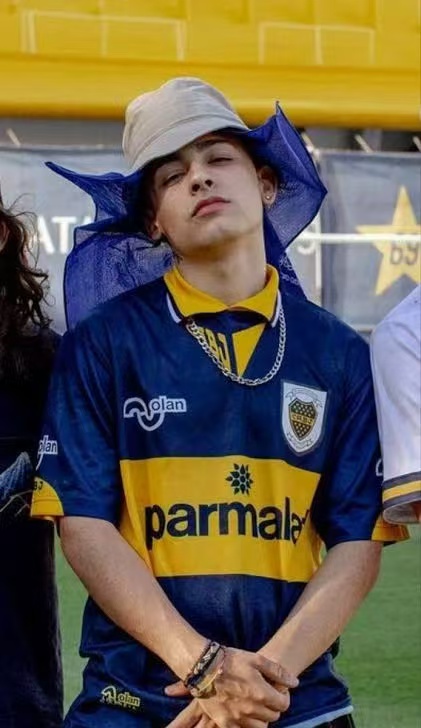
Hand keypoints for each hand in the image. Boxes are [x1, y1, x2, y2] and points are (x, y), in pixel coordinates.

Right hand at [166, 647, 297, 727]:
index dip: (284, 697)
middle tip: (266, 696)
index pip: (283, 705)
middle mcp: (251, 710)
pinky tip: (243, 712)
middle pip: (273, 717)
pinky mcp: (225, 723)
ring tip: (255, 705)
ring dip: (261, 717)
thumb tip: (294, 682)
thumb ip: (278, 672)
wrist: (203, 667)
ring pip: (260, 727)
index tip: (278, 691)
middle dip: (273, 707)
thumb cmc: (231, 660)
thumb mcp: (256, 659)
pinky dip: (246, 724)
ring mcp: (238, 718)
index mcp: (261, 693)